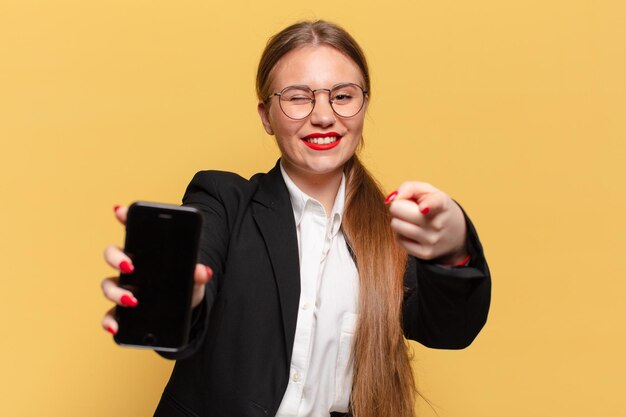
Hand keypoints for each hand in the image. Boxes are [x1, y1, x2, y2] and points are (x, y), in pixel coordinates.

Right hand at [100, 205, 212, 334]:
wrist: (186, 311)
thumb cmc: (187, 286)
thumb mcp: (195, 279)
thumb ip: (198, 274)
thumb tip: (203, 270)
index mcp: (147, 252)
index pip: (132, 229)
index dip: (124, 217)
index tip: (120, 210)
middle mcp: (130, 267)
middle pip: (112, 254)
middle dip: (117, 257)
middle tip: (131, 265)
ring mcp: (124, 288)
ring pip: (108, 284)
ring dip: (116, 292)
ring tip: (132, 300)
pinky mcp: (122, 310)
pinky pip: (110, 314)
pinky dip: (109, 321)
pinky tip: (115, 327)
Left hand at [386, 182, 468, 263]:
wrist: (455, 233)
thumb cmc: (434, 206)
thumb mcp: (427, 191)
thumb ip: (408, 187)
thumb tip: (390, 200)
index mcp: (441, 203)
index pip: (434, 203)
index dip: (427, 205)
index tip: (422, 208)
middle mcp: (437, 223)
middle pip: (398, 210)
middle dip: (398, 207)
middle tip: (408, 209)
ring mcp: (431, 240)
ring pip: (395, 225)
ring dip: (399, 221)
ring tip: (412, 221)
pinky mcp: (425, 253)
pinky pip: (398, 240)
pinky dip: (402, 234)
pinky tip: (413, 232)